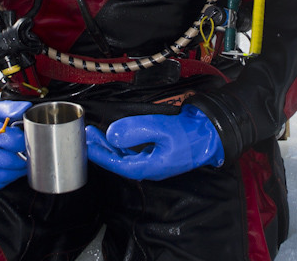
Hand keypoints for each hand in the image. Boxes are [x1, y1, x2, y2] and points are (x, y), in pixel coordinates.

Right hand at [0, 100, 30, 190]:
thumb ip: (9, 108)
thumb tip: (26, 108)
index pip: (20, 142)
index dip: (23, 138)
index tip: (20, 135)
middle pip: (20, 161)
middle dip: (23, 153)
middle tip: (18, 147)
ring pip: (14, 174)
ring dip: (17, 166)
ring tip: (12, 155)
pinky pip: (5, 182)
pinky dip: (8, 175)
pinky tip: (3, 165)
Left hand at [86, 104, 223, 180]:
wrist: (210, 135)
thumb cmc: (188, 134)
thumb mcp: (161, 129)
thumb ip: (135, 130)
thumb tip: (112, 134)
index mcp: (149, 166)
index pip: (117, 164)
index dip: (100, 153)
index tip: (87, 142)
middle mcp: (149, 167)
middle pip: (119, 162)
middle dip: (101, 149)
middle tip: (87, 135)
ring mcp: (153, 162)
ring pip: (125, 157)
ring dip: (110, 146)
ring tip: (96, 134)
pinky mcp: (157, 155)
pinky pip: (133, 152)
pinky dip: (121, 144)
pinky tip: (116, 136)